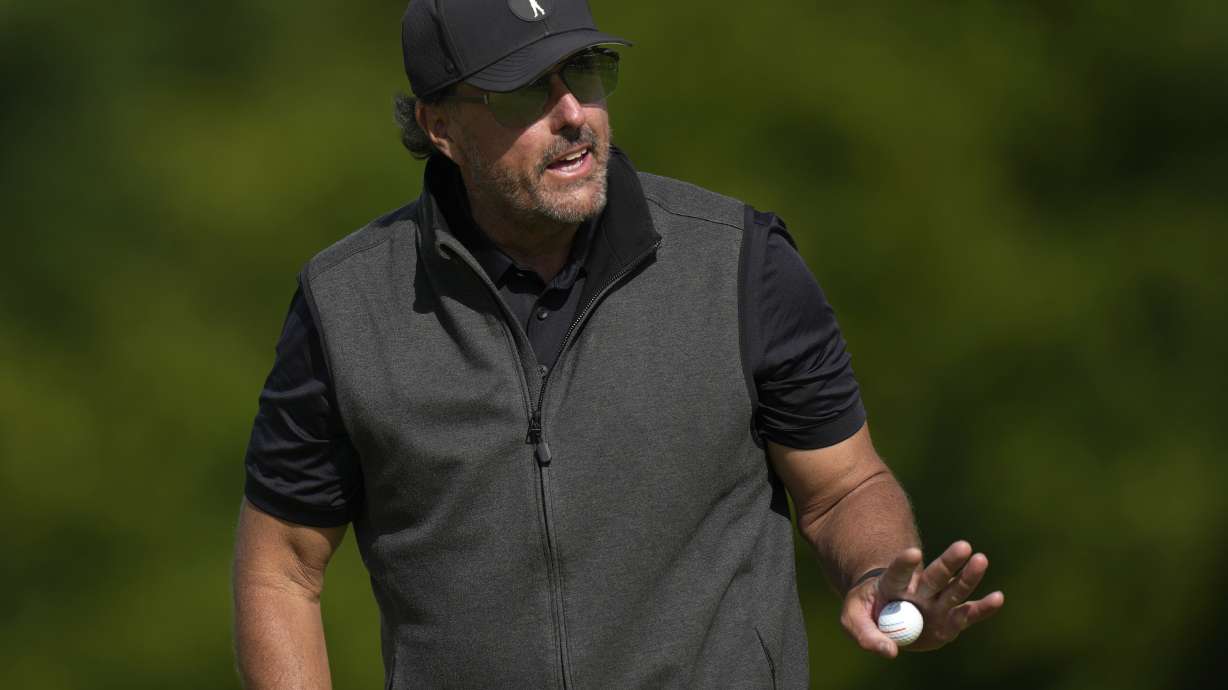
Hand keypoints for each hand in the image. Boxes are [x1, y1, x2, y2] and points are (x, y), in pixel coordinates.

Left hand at [839, 541, 1004, 657]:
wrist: (883, 615)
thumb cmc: (867, 612)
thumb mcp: (853, 620)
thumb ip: (866, 635)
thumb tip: (890, 651)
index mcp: (891, 584)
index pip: (897, 572)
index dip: (904, 564)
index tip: (914, 553)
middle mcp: (918, 590)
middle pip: (934, 575)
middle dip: (948, 562)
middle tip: (963, 546)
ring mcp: (935, 604)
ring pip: (953, 589)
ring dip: (968, 577)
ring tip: (981, 559)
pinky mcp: (948, 621)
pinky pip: (967, 614)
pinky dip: (982, 608)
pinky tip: (998, 598)